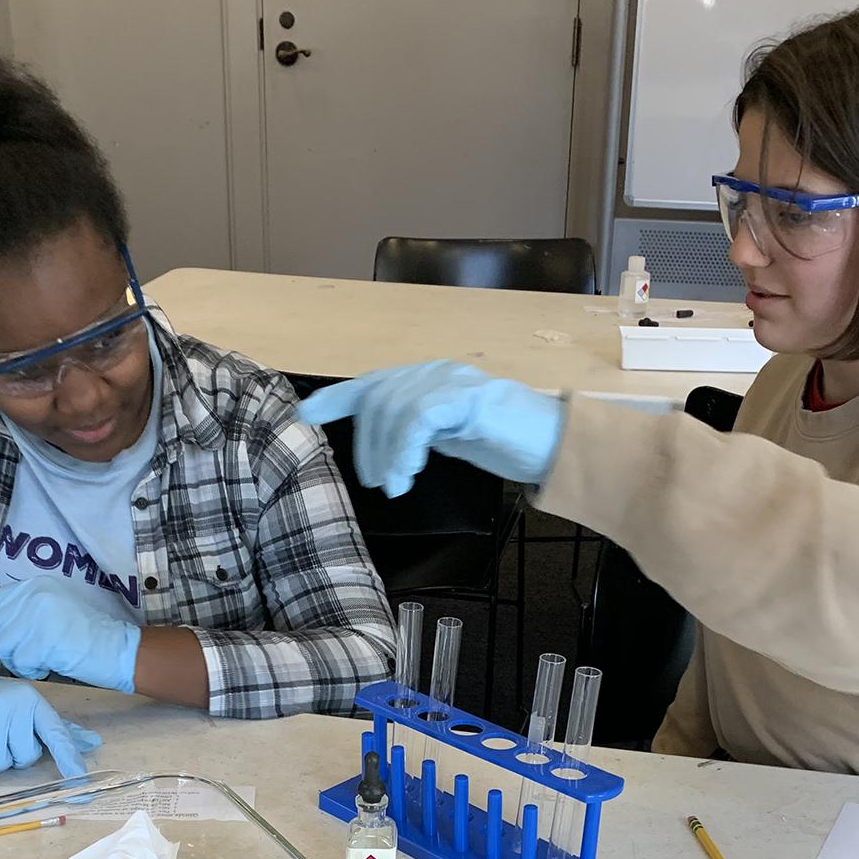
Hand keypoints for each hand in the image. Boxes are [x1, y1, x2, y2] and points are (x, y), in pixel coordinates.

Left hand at [0, 577, 140, 693]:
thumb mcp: (49, 609)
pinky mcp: (45, 639)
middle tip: (20, 658)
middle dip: (2, 648)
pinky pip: (21, 662)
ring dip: (17, 661)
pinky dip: (30, 670)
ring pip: (4, 646)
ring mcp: (40, 616)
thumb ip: (14, 606)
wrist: (116, 648)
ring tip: (38, 661)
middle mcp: (35, 595)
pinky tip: (46, 667)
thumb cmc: (83, 632)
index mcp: (36, 585)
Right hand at [0, 668, 100, 776]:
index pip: (56, 735)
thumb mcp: (29, 709)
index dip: (69, 760)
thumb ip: (59, 729)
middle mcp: (12, 705)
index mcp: (33, 702)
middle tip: (2, 737)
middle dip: (13, 756)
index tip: (81, 783)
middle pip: (24, 759)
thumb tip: (93, 742)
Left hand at [296, 360, 564, 497]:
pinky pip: (421, 418)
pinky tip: (409, 474)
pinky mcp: (468, 397)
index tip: (304, 415)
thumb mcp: (448, 438)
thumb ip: (416, 434)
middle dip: (368, 444)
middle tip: (378, 482)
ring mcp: (452, 381)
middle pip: (378, 398)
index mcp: (426, 380)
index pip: (371, 383)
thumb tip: (380, 450)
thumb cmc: (504, 443)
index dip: (335, 398)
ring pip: (395, 408)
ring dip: (387, 454)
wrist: (555, 445)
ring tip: (396, 486)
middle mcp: (434, 373)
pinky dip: (406, 449)